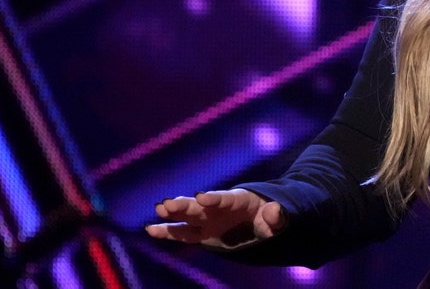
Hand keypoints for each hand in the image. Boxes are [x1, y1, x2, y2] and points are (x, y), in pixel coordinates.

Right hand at [146, 189, 285, 248]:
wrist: (259, 221)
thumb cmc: (269, 218)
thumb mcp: (277, 218)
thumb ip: (276, 216)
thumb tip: (274, 210)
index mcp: (238, 200)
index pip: (225, 198)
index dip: (214, 198)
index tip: (201, 196)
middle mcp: (218, 208)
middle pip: (200, 205)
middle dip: (186, 204)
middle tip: (170, 203)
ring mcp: (208, 219)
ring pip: (188, 216)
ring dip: (174, 213)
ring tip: (160, 209)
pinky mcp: (201, 233)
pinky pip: (182, 233)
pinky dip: (167, 231)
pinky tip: (151, 229)